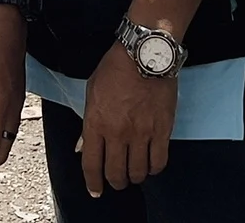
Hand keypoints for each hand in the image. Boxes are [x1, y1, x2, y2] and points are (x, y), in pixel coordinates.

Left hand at [80, 42, 175, 195]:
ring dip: (135, 177)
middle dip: (115, 182)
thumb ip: (88, 123)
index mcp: (96, 122)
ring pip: (138, 172)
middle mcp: (118, 132)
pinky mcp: (162, 130)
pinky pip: (159, 162)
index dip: (93, 182)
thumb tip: (82, 146)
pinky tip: (151, 165)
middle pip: (115, 173)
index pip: (91, 163)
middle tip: (117, 181)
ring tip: (134, 173)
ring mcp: (141, 133)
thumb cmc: (115, 69)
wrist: (145, 54)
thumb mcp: (91, 92)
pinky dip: (154, 168)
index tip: (95, 191)